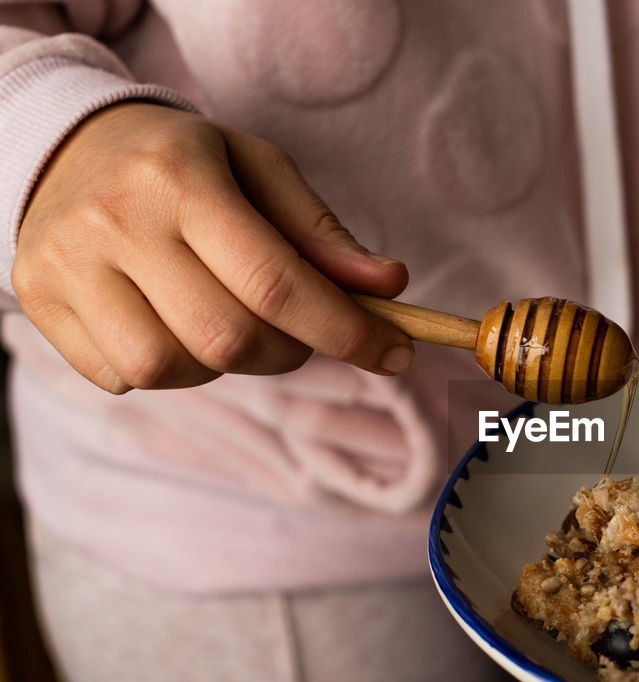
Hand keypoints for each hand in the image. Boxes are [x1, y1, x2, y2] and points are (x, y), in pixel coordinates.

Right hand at [12, 102, 414, 393]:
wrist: (68, 142)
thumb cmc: (185, 162)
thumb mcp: (261, 171)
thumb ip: (323, 234)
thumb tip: (389, 287)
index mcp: (181, 180)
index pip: (277, 281)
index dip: (345, 331)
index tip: (395, 354)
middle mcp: (116, 222)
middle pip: (228, 338)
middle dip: (287, 351)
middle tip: (298, 330)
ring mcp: (67, 265)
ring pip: (170, 369)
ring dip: (221, 365)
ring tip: (225, 320)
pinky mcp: (39, 301)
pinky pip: (121, 377)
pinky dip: (167, 368)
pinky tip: (171, 323)